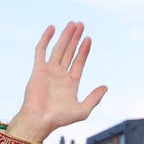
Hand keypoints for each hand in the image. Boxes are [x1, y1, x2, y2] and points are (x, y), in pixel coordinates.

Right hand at [7, 23, 107, 143]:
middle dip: (75, 39)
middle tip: (81, 25)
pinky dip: (46, 39)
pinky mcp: (38, 69)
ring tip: (72, 24)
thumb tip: (105, 87)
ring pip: (58, 49)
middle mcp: (60, 75)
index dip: (84, 50)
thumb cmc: (59, 118)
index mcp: (70, 84)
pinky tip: (52, 28)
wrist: (39, 119)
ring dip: (65, 36)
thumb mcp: (83, 110)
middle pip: (69, 52)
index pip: (79, 62)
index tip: (89, 38)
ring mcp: (49, 71)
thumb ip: (94, 98)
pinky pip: (41, 50)